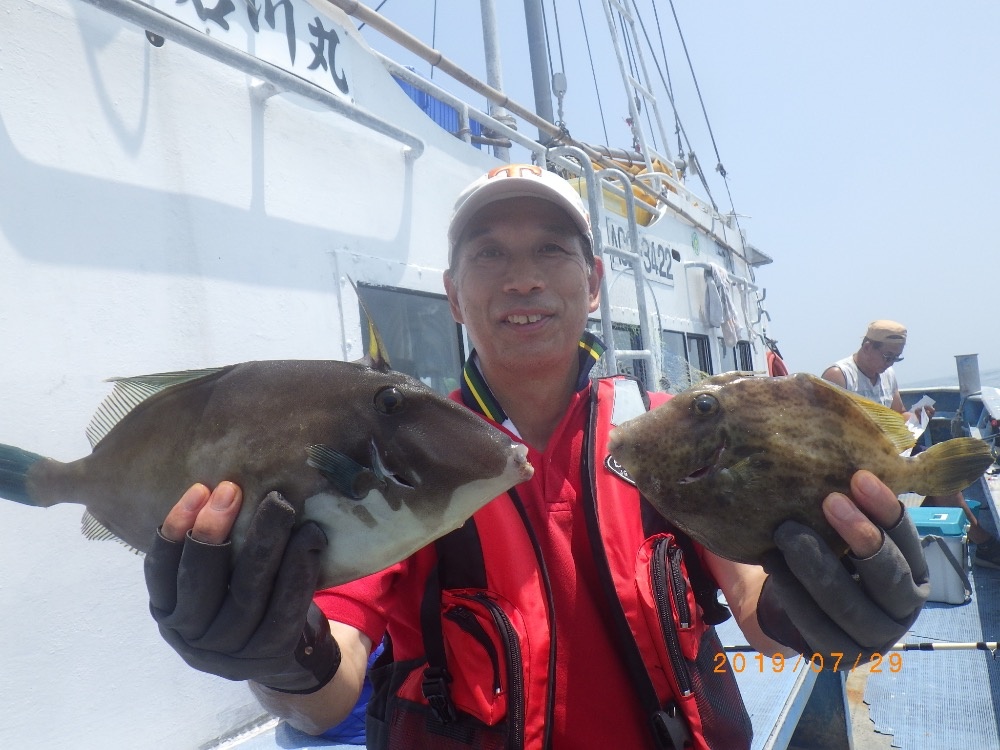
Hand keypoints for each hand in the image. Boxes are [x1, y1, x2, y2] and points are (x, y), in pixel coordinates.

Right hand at [144, 482, 340, 692]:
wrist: (287, 655)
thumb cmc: (245, 597)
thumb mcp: (216, 579)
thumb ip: (211, 545)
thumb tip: (222, 483)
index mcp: (169, 612)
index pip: (159, 572)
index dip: (174, 530)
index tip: (198, 489)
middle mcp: (193, 638)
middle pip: (200, 582)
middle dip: (214, 531)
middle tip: (232, 489)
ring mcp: (232, 652)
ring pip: (246, 593)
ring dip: (264, 543)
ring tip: (280, 504)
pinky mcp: (272, 654)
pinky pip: (285, 609)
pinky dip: (298, 570)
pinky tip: (309, 538)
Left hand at [756, 470, 929, 661]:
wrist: (800, 606)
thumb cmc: (829, 557)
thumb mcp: (844, 533)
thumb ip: (850, 509)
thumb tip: (835, 456)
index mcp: (914, 574)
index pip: (909, 541)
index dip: (886, 510)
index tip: (859, 477)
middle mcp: (902, 610)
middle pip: (888, 576)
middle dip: (859, 536)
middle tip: (828, 500)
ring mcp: (871, 638)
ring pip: (848, 604)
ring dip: (817, 565)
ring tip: (787, 531)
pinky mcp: (836, 655)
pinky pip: (814, 624)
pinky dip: (792, 591)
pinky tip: (773, 563)